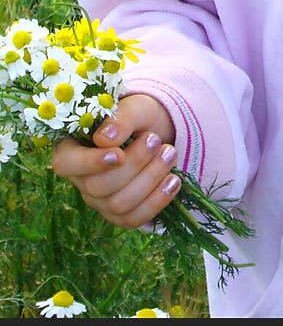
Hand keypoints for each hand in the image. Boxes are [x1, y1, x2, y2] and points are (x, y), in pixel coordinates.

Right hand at [52, 93, 179, 229]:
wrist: (159, 133)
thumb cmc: (139, 117)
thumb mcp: (135, 107)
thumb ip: (121, 118)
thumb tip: (105, 138)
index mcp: (73, 148)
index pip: (66, 164)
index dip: (89, 163)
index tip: (119, 154)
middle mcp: (81, 179)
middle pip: (97, 187)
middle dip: (133, 164)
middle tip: (156, 140)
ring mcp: (99, 201)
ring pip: (118, 204)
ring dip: (149, 179)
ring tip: (170, 152)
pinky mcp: (121, 214)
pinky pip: (134, 219)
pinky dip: (157, 200)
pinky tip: (173, 180)